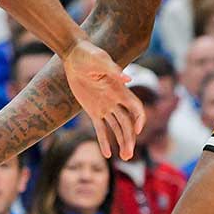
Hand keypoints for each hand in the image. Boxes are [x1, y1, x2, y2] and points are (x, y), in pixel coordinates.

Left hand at [61, 40, 141, 158]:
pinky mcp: (92, 110)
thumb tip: (128, 79)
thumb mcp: (100, 60)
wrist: (74, 55)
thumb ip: (113, 70)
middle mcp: (115, 100)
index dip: (139, 119)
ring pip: (116, 128)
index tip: (137, 131)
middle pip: (127, 123)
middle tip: (128, 156)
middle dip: (129, 139)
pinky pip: (100, 128)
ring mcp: (104, 106)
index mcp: (120, 90)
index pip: (136, 108)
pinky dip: (104, 141)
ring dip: (121, 142)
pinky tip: (107, 155)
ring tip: (124, 158)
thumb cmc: (88, 54)